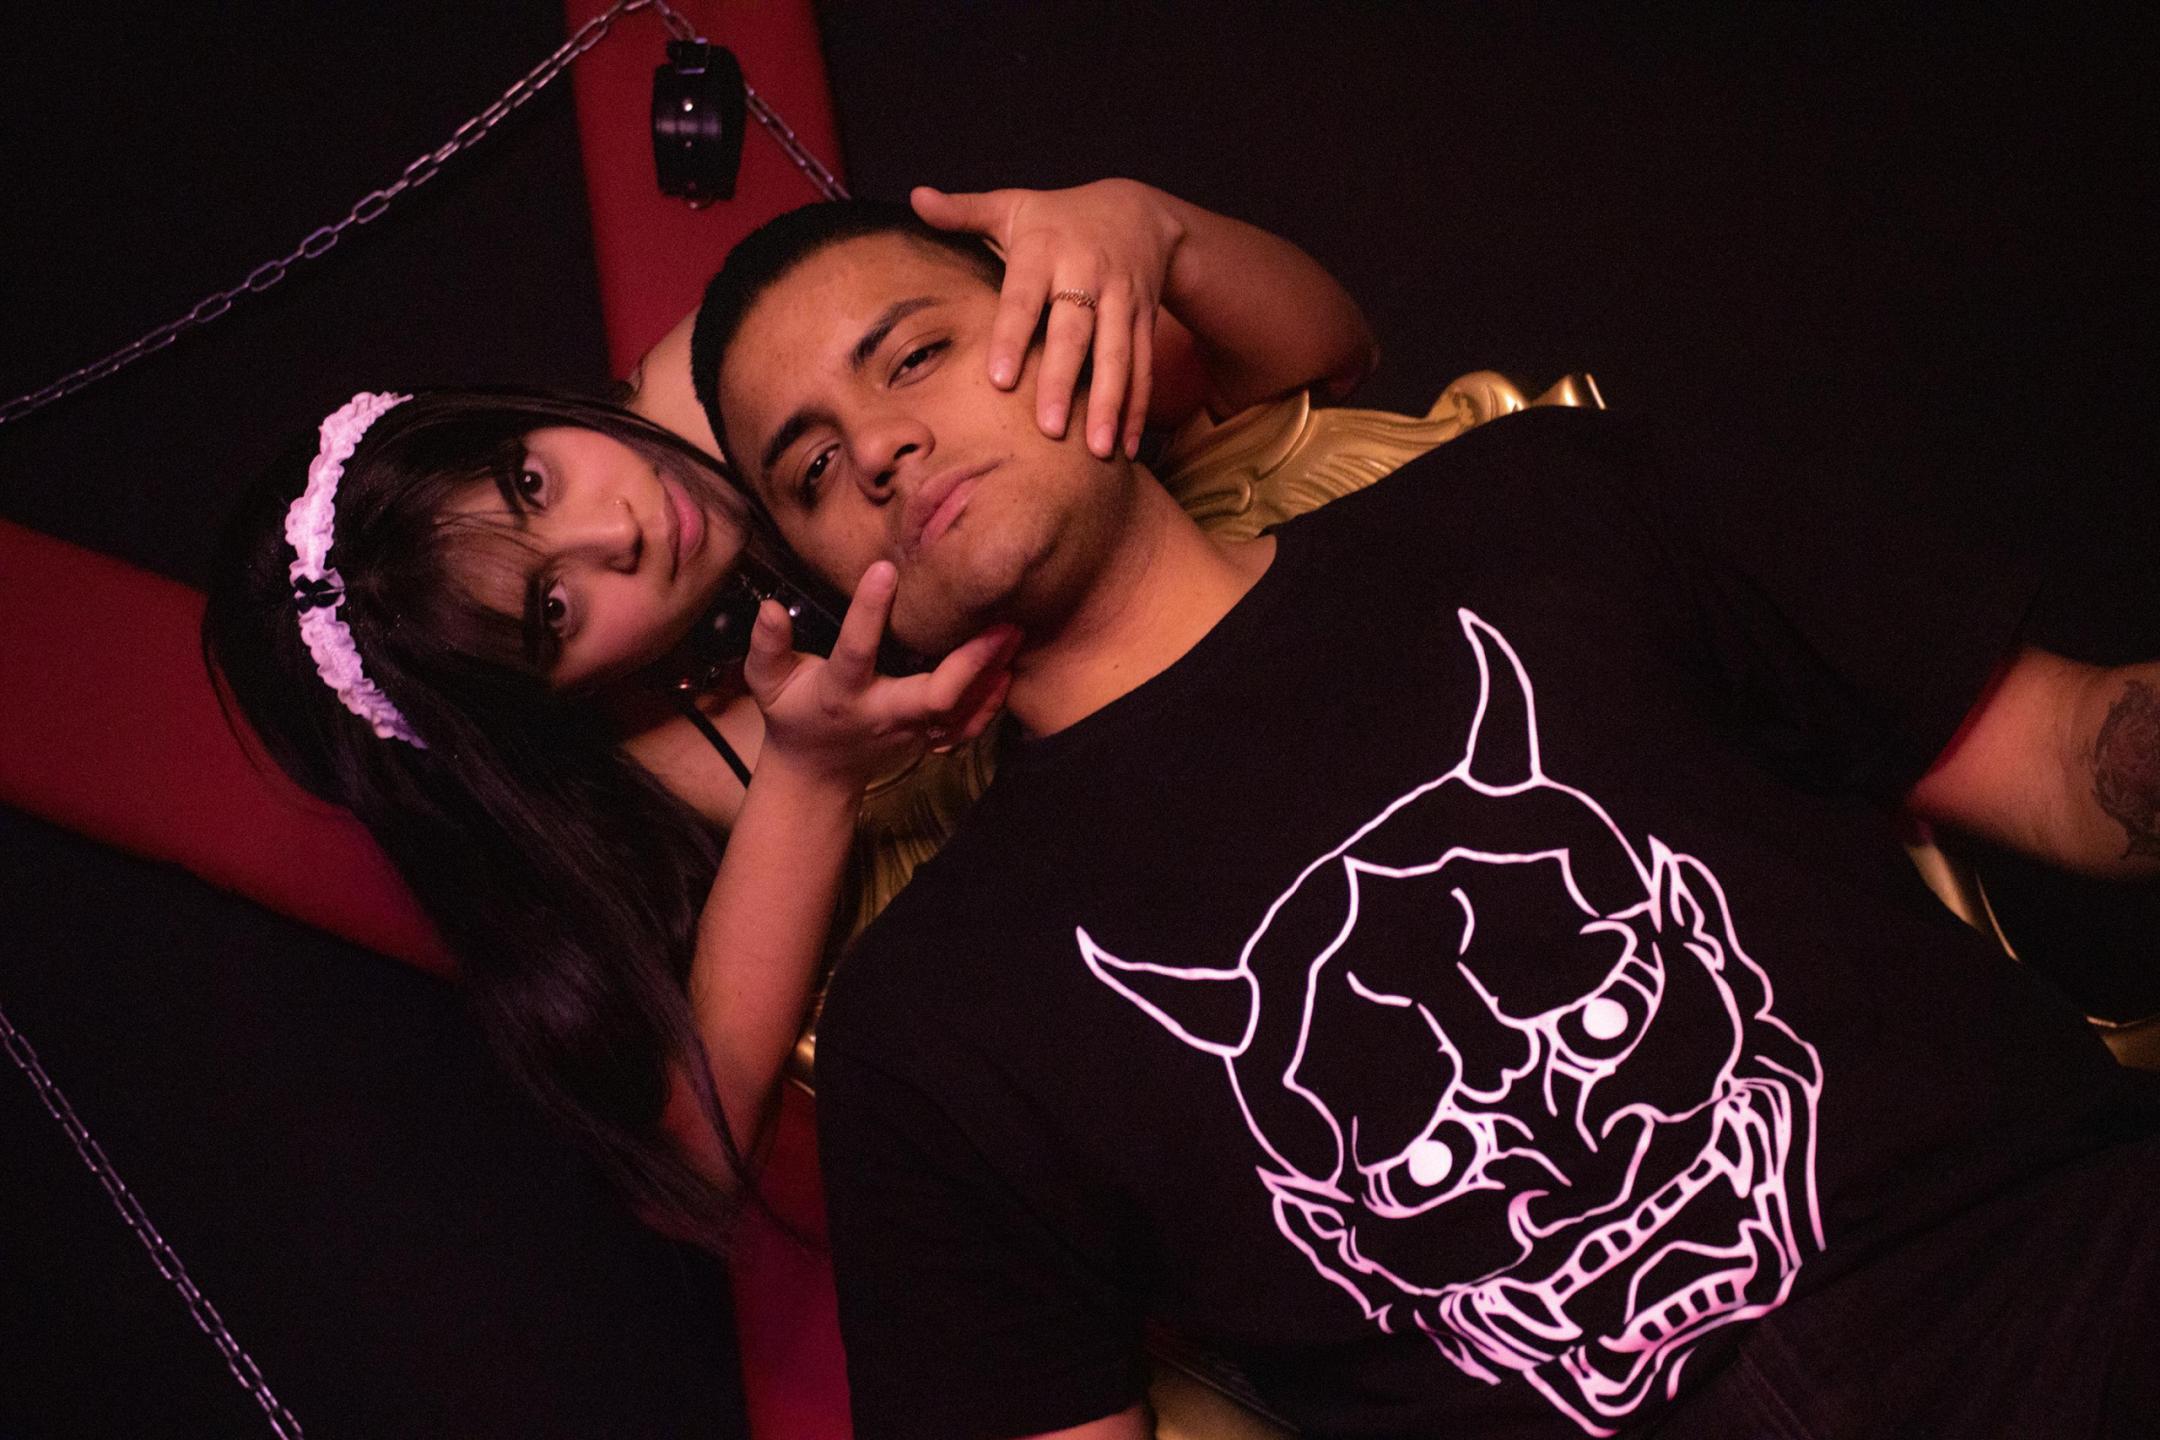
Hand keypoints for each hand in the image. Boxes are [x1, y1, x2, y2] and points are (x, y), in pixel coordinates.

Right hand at [743, 561, 1018, 787]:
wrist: (818, 773)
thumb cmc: (795, 716)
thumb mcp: (768, 684)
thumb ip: (767, 646)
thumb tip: (769, 607)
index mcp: (841, 695)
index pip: (855, 652)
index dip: (868, 613)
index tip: (884, 569)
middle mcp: (883, 715)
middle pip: (935, 696)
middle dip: (970, 662)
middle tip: (1001, 621)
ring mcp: (912, 733)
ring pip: (962, 712)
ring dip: (991, 676)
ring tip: (1015, 634)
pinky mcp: (930, 742)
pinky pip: (968, 728)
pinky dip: (991, 703)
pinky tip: (1008, 670)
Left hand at [912, 179, 1183, 460]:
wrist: (1140, 212)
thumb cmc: (1059, 218)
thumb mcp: (1014, 206)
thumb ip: (964, 211)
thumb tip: (916, 196)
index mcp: (1045, 251)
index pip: (1024, 299)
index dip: (1011, 337)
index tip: (998, 380)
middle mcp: (1086, 275)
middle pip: (1074, 334)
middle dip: (1063, 382)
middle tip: (1049, 429)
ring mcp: (1120, 301)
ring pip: (1116, 356)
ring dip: (1110, 403)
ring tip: (1100, 450)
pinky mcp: (1144, 320)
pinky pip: (1143, 367)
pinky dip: (1138, 408)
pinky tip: (1128, 448)